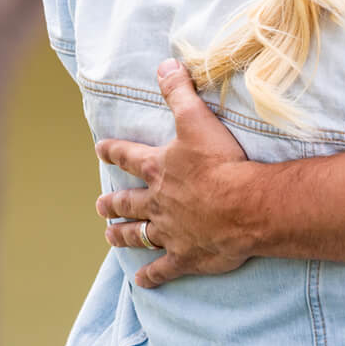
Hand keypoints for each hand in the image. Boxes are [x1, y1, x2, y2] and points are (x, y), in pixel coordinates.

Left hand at [94, 60, 255, 288]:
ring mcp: (169, 232)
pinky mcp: (185, 256)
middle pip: (128, 202)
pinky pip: (163, 269)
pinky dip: (151, 276)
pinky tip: (141, 281)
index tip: (100, 149)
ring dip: (123, 235)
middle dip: (112, 203)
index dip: (113, 151)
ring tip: (110, 236)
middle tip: (101, 205)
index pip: (128, 156)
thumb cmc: (221, 162)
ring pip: (138, 235)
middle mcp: (158, 201)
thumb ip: (179, 92)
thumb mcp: (198, 119)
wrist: (244, 205)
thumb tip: (164, 64)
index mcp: (159, 168)